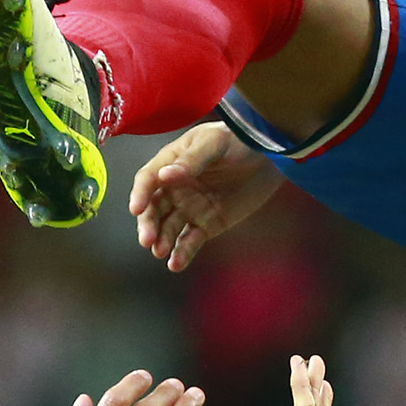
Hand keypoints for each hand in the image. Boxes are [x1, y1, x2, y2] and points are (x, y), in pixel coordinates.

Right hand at [131, 124, 281, 272]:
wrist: (268, 157)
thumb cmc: (238, 140)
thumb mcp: (214, 143)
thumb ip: (191, 160)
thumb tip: (164, 176)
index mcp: (170, 164)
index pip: (148, 180)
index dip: (140, 194)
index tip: (136, 209)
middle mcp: (175, 188)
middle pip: (153, 209)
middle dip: (148, 225)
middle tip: (147, 240)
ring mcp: (189, 208)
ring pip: (168, 228)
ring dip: (162, 240)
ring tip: (160, 252)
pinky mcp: (206, 225)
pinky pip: (189, 241)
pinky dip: (182, 253)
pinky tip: (175, 264)